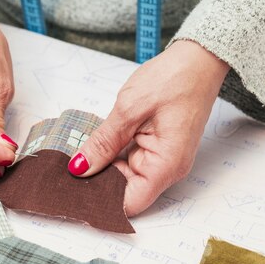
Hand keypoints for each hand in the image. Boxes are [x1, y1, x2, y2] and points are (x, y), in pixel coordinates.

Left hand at [67, 40, 228, 215]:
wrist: (198, 60)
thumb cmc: (174, 79)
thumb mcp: (129, 109)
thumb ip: (103, 142)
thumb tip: (79, 168)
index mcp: (166, 165)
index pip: (129, 203)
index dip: (100, 200)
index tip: (73, 190)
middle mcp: (167, 170)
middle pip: (125, 191)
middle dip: (97, 181)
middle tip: (66, 167)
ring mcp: (163, 160)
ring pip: (124, 176)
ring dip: (103, 166)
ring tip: (77, 153)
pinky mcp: (157, 149)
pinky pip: (130, 161)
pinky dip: (113, 154)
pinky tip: (95, 145)